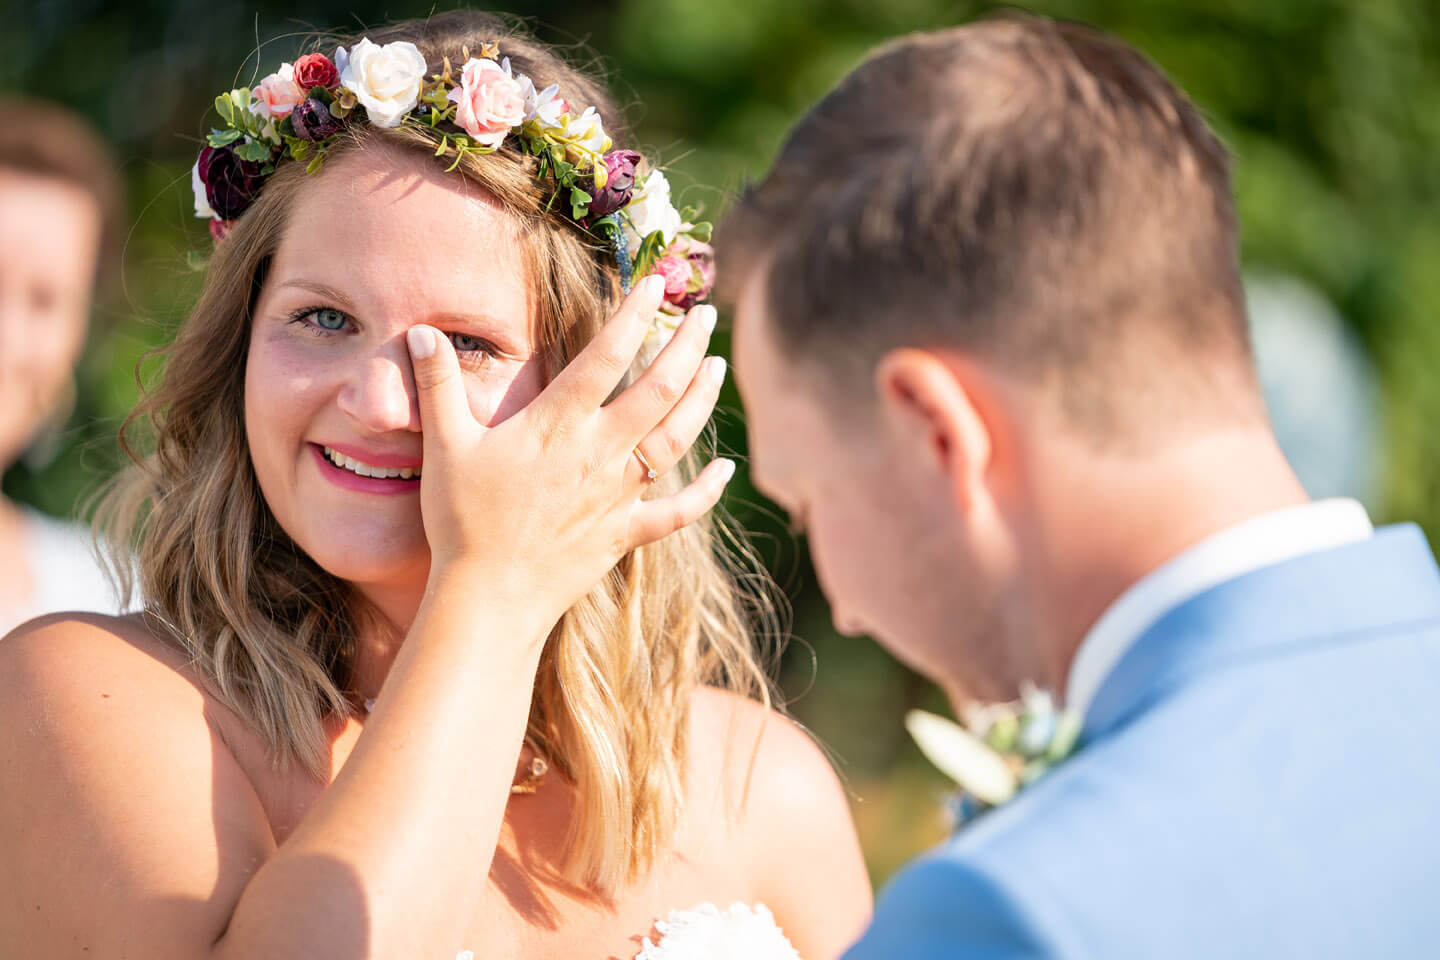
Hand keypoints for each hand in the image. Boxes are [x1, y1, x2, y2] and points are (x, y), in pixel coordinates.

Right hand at [405, 274, 732, 625]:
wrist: (488, 600)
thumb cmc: (462, 521)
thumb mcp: (443, 447)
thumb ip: (437, 385)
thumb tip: (420, 331)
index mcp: (558, 425)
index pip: (606, 356)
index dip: (634, 315)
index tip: (656, 282)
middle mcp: (599, 453)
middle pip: (658, 389)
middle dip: (687, 346)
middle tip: (708, 313)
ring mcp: (618, 495)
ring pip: (676, 438)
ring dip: (702, 399)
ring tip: (718, 365)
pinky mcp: (626, 534)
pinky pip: (678, 511)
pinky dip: (707, 491)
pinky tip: (728, 470)